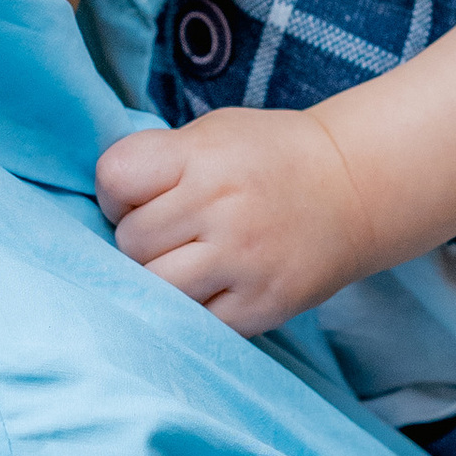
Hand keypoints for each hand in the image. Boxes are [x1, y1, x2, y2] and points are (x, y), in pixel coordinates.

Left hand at [95, 106, 379, 333]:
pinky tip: (211, 286)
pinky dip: (193, 309)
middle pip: (131, 241)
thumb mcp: (212, 134)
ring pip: (155, 286)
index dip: (117, 192)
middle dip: (140, 240)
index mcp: (202, 157)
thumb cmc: (268, 158)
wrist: (352, 188)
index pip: (116, 178)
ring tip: (186, 262)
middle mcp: (220, 206)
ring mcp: (242, 260)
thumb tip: (103, 206)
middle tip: (171, 233)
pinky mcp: (260, 305)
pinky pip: (194, 321)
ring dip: (159, 279)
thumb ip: (160, 162)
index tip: (138, 197)